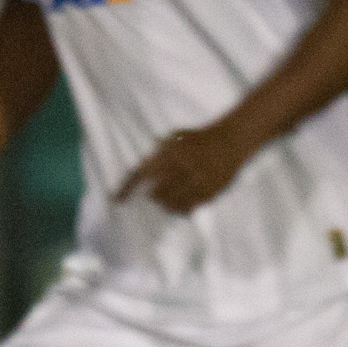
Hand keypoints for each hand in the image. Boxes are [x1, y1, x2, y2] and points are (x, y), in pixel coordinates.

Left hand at [117, 123, 255, 213]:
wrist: (231, 140)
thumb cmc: (200, 137)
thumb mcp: (176, 137)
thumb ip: (159, 151)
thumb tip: (142, 165)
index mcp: (170, 153)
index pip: (141, 173)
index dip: (126, 188)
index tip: (116, 199)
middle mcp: (181, 168)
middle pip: (156, 193)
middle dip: (151, 197)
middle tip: (151, 196)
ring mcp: (196, 181)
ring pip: (171, 203)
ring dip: (164, 204)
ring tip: (164, 202)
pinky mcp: (209, 191)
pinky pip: (188, 207)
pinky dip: (180, 209)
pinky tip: (179, 207)